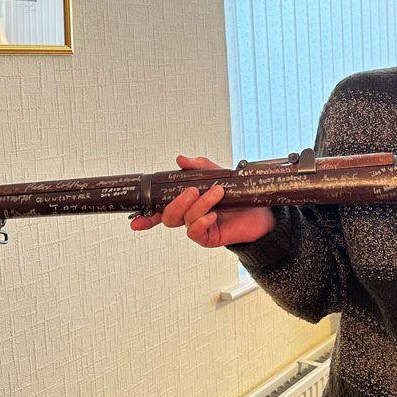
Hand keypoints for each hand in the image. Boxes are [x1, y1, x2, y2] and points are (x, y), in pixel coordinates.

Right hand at [129, 155, 275, 246]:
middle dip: (177, 202)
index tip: (134, 222)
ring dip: (199, 205)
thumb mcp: (219, 174)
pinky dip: (203, 221)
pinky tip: (214, 214)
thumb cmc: (239, 193)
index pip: (161, 210)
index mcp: (188, 203)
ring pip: (185, 220)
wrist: (262, 211)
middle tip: (192, 191)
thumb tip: (181, 160)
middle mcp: (190, 216)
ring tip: (217, 194)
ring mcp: (199, 228)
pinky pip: (196, 232)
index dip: (146, 216)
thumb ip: (200, 167)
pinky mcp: (210, 237)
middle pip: (168, 216)